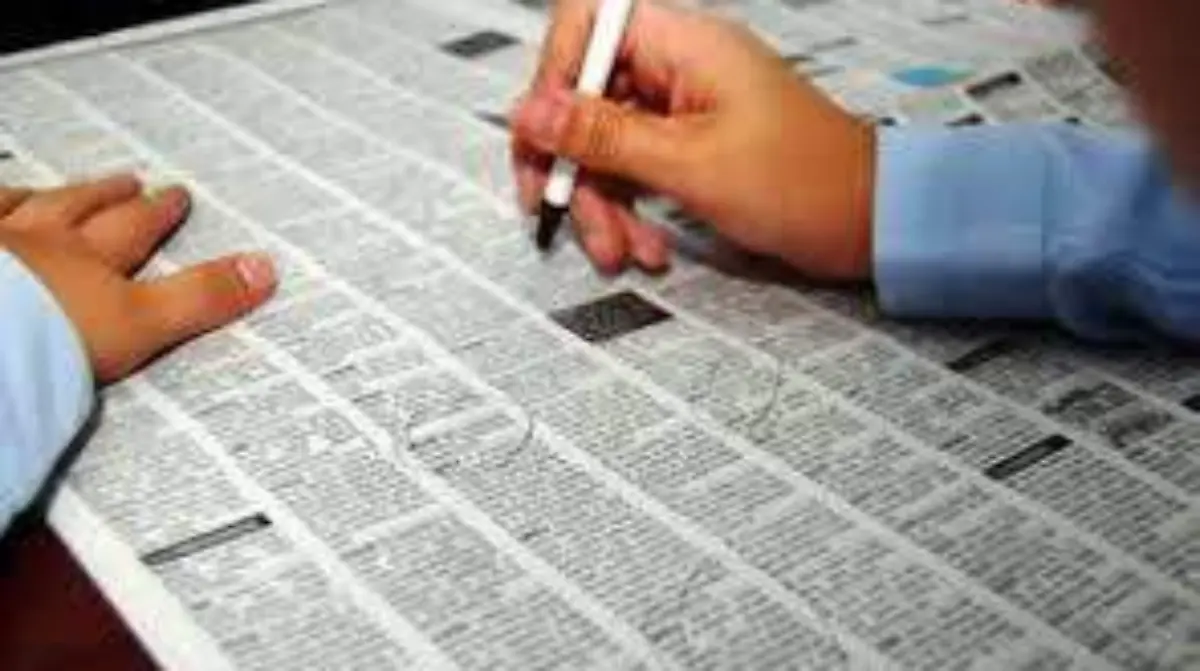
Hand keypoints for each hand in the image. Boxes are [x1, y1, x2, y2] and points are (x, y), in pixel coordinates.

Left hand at [0, 174, 275, 383]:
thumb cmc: (43, 339)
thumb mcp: (140, 326)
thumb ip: (200, 299)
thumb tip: (267, 270)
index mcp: (87, 262)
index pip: (133, 231)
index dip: (158, 213)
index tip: (175, 197)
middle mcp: (37, 242)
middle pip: (80, 211)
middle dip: (109, 197)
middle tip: (129, 182)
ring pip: (19, 208)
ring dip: (43, 197)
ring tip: (53, 189)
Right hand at [510, 0, 874, 279]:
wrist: (868, 222)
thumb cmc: (802, 183)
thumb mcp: (688, 164)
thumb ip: (602, 136)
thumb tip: (530, 110)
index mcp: (683, 43)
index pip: (586, 24)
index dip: (554, 76)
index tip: (548, 136)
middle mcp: (679, 66)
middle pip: (586, 95)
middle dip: (573, 163)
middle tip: (559, 214)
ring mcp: (685, 107)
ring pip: (607, 142)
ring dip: (602, 201)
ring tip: (619, 252)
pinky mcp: (692, 146)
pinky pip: (636, 168)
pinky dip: (631, 209)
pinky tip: (645, 247)